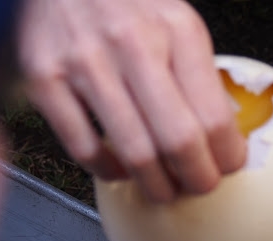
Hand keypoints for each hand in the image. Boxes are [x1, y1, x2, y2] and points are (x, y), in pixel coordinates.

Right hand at [17, 0, 245, 201]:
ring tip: (163, 189)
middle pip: (178, 141)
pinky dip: (108, 171)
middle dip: (197, 179)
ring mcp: (85, 63)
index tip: (227, 167)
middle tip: (199, 187)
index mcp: (176, 29)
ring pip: (133, 153)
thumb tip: (220, 134)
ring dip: (156, 185)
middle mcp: (132, 44)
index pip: (214, 115)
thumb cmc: (124, 2)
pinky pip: (84, 148)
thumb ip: (197, 74)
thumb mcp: (175, 21)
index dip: (226, 156)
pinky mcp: (46, 80)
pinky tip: (120, 170)